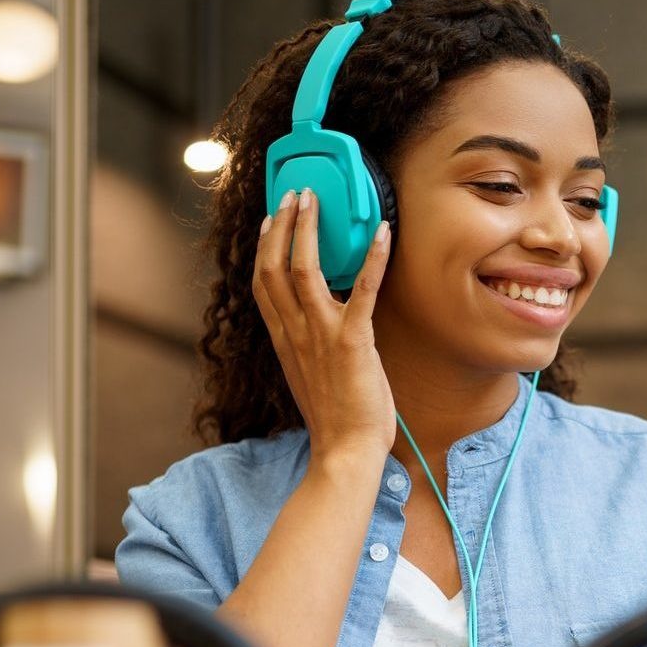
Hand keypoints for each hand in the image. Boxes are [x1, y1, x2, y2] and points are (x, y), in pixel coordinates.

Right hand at [252, 187, 396, 462]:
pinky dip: (373, 259)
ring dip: (310, 229)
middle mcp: (296, 334)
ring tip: (316, 199)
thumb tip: (315, 329)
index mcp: (285, 342)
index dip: (265, 248)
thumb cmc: (336, 421)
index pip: (263, 285)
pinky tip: (383, 233)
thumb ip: (307, 348)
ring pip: (304, 269)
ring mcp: (322, 336)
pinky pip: (362, 291)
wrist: (346, 452)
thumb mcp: (310, 378)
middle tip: (294, 195)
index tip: (271, 222)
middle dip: (283, 225)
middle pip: (275, 267)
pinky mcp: (354, 342)